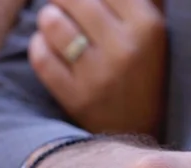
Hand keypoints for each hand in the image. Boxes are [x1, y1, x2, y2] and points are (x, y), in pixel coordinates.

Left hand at [30, 0, 165, 134]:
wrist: (139, 132)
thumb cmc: (143, 72)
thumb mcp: (152, 33)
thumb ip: (134, 3)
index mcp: (148, 26)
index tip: (80, 1)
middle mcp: (124, 49)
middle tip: (63, 4)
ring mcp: (98, 75)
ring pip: (53, 24)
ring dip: (48, 17)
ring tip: (53, 21)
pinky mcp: (76, 98)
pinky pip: (42, 58)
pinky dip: (39, 46)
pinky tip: (46, 45)